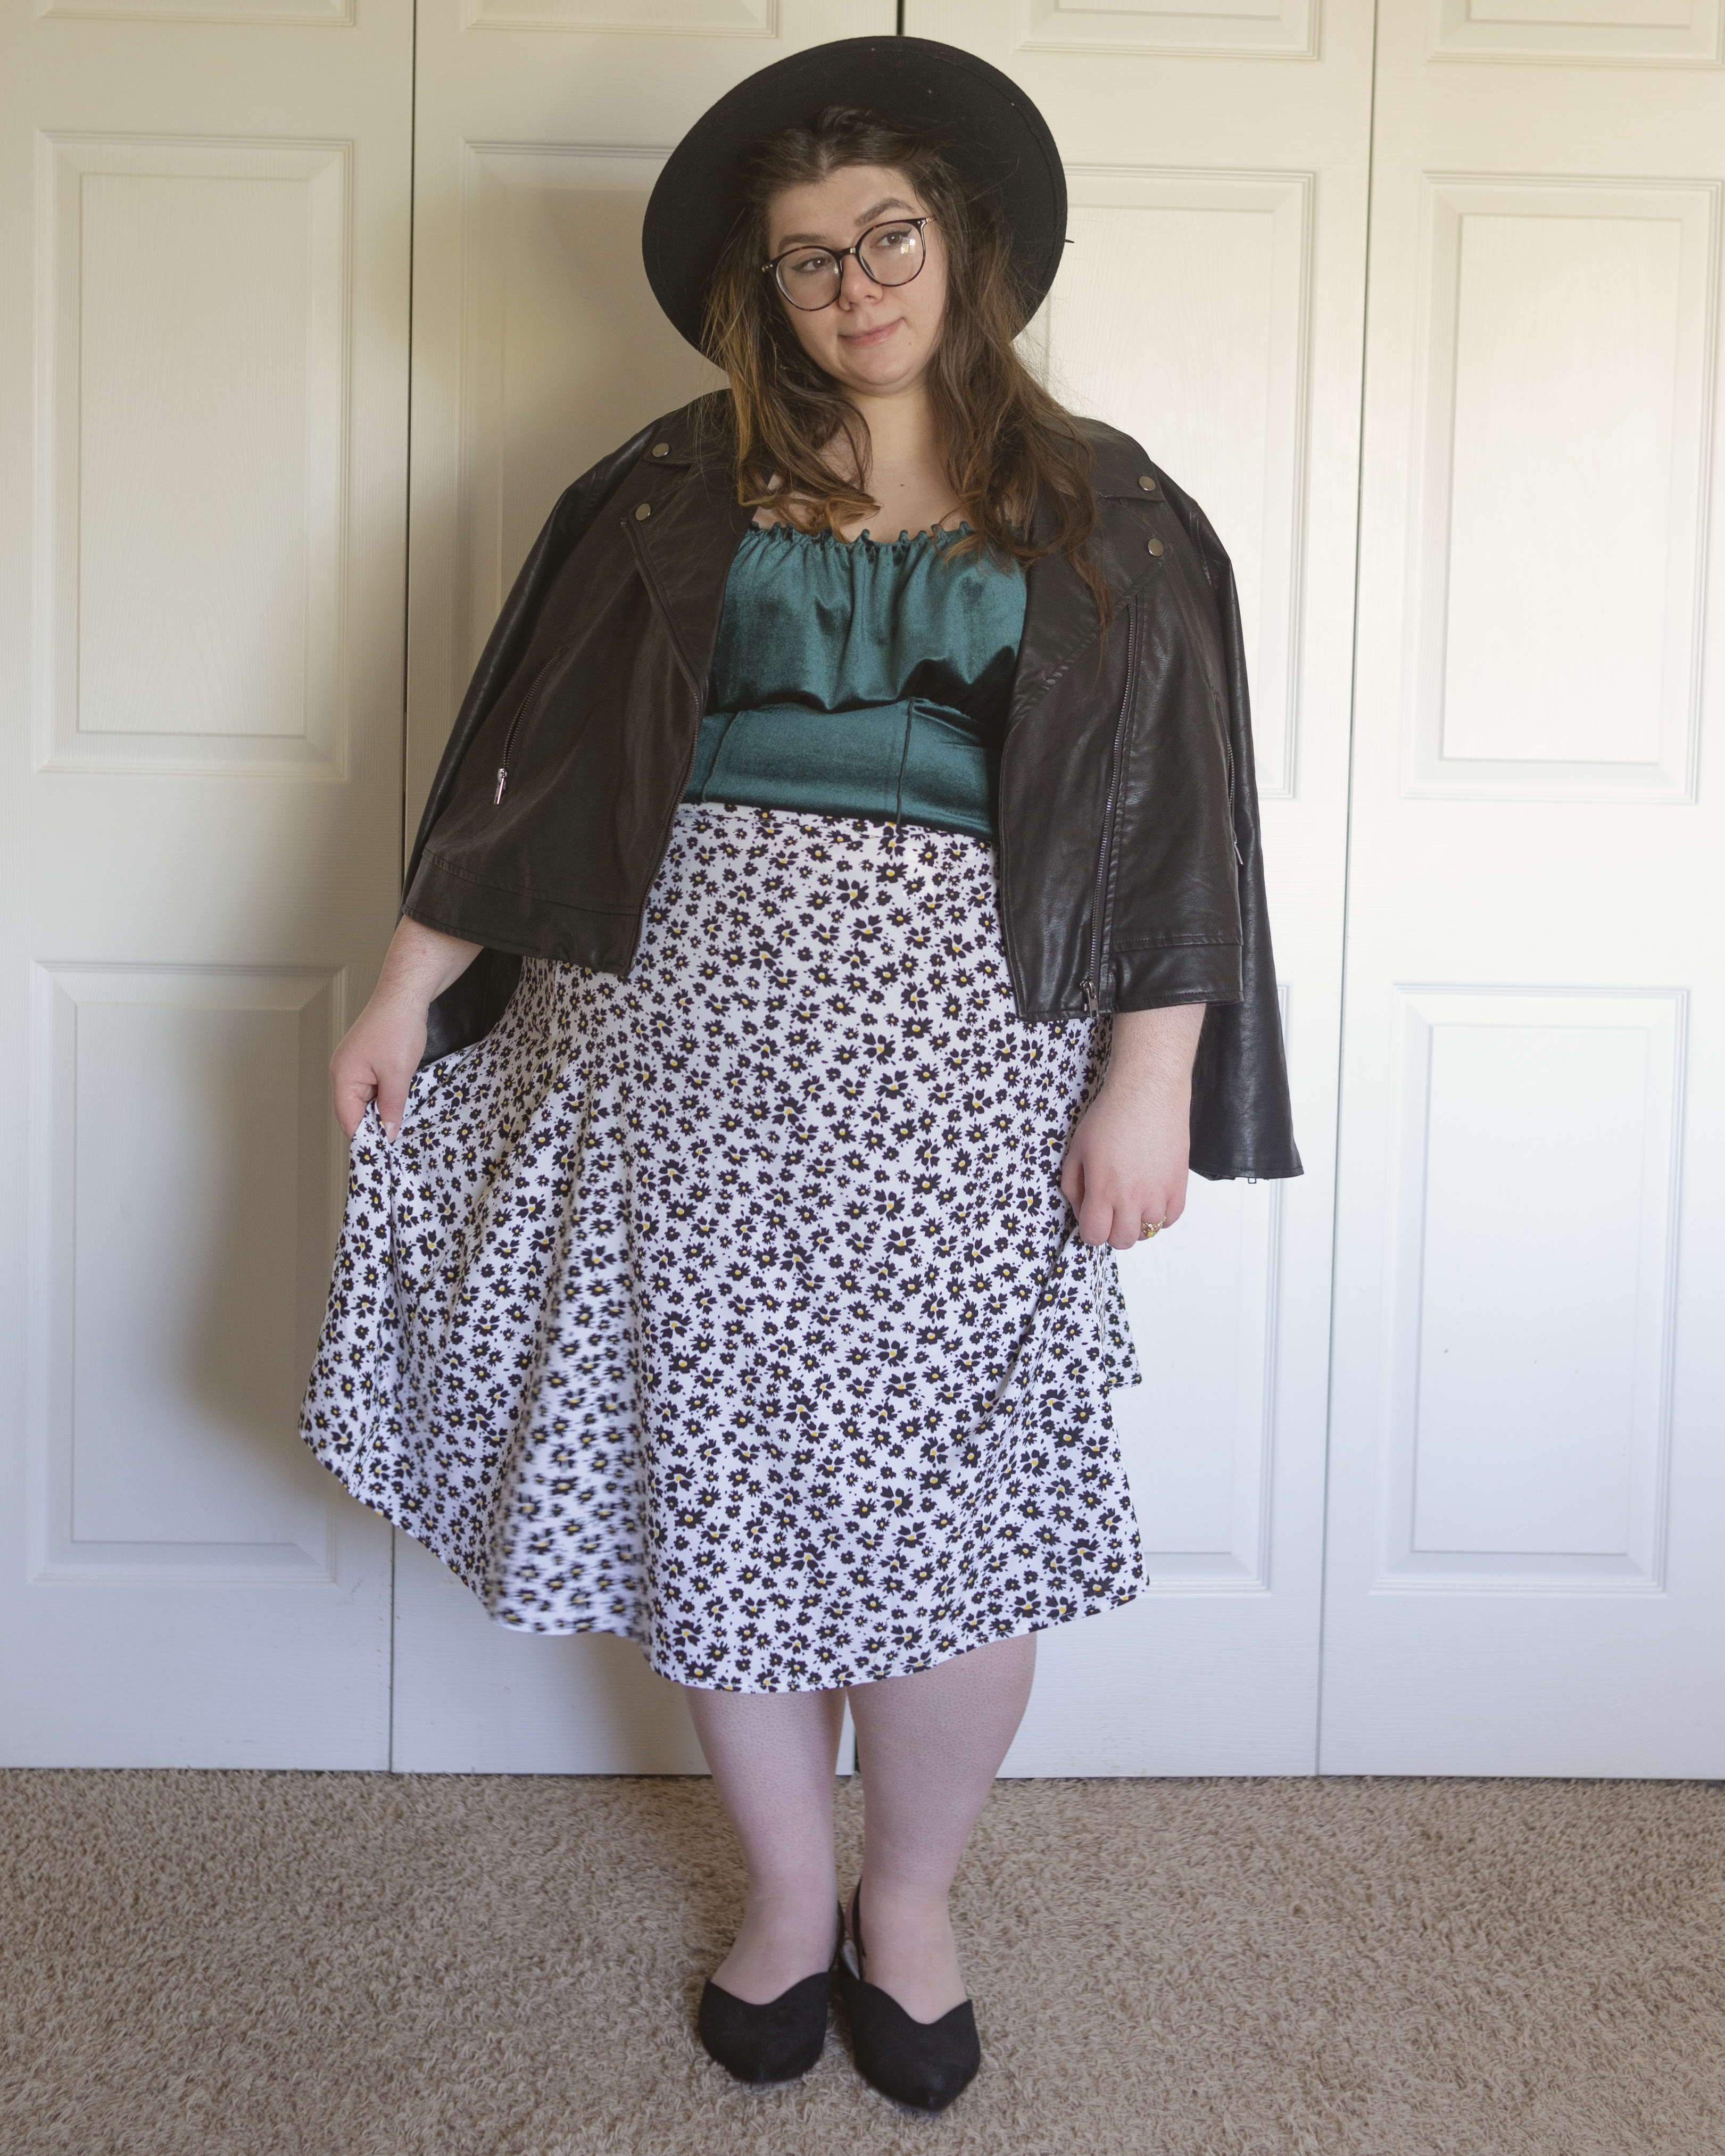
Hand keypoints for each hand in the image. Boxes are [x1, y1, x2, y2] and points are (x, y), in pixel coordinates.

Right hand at [330, 995, 428, 1141]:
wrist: (405, 995)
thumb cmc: (398, 1028)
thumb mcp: (398, 1075)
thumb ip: (391, 1107)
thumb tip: (388, 1132)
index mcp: (343, 1076)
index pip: (348, 1119)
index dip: (365, 1137)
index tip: (383, 1152)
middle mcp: (343, 1071)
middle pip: (354, 1110)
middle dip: (373, 1124)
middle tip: (395, 1139)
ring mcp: (354, 1064)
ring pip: (365, 1099)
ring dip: (381, 1109)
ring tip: (399, 1121)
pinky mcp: (367, 1059)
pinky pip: (372, 1086)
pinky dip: (384, 1095)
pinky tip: (400, 1100)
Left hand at [1059, 1004, 1204, 1250]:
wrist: (1148, 1093)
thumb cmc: (1110, 1116)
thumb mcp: (1077, 1150)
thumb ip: (1073, 1185)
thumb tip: (1081, 1210)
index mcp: (1103, 1190)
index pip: (1095, 1236)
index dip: (1090, 1231)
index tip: (1092, 1217)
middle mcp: (1132, 1198)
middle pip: (1123, 1240)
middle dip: (1113, 1231)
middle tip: (1111, 1212)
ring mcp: (1159, 1193)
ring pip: (1149, 1231)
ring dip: (1138, 1222)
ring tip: (1133, 1200)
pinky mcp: (1180, 1184)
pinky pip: (1172, 1218)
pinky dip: (1161, 1215)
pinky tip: (1152, 1198)